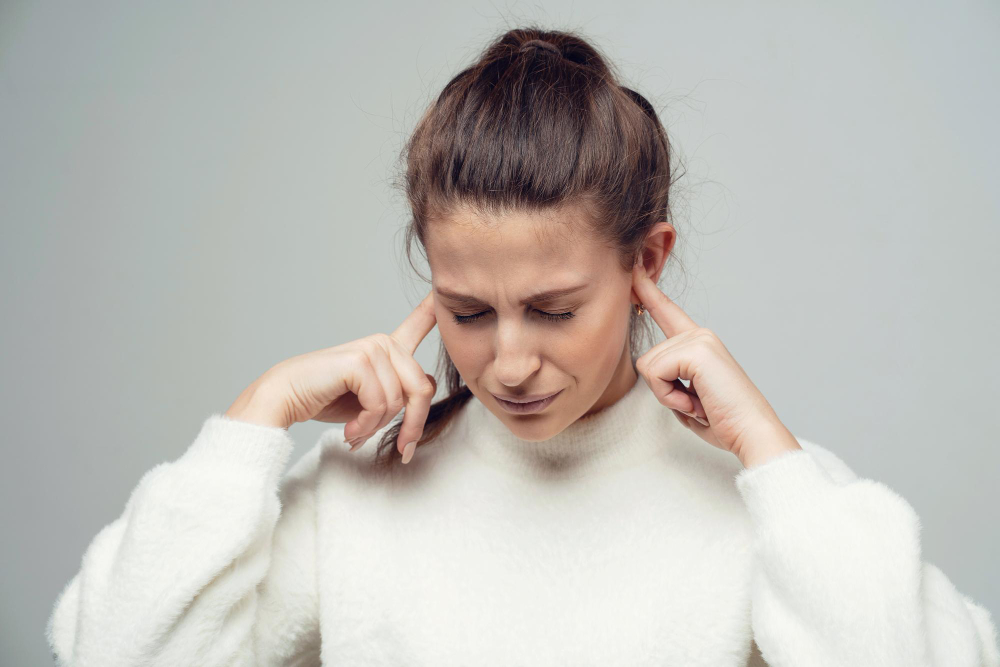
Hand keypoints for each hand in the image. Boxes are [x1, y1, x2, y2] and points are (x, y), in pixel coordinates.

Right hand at [225, 290, 438, 462]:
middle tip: (402, 449)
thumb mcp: (373, 400)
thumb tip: (426, 390)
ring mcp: (372, 348)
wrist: (285, 400)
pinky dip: (367, 425)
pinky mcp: (360, 361)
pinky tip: (350, 430)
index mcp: (388, 349)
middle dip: (413, 425)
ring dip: (379, 427)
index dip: (434, 310)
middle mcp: (384, 343)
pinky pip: (381, 404)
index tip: (445, 291)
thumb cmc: (326, 400)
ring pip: (401, 401)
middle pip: (423, 388)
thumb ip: (401, 392)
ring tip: (358, 432)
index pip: (417, 324)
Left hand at [630, 263, 801, 468]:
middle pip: (645, 359)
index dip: (647, 291)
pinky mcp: (696, 351)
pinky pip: (655, 375)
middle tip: (696, 403)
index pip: (667, 311)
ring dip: (667, 395)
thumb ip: (669, 380)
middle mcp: (699, 335)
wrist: (752, 433)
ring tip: (699, 403)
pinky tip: (696, 403)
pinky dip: (670, 397)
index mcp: (698, 343)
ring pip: (648, 367)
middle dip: (663, 391)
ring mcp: (698, 340)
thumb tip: (650, 369)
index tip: (634, 268)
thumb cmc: (724, 422)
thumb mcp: (688, 397)